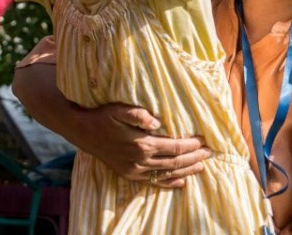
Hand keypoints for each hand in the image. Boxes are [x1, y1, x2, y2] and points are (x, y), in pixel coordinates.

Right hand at [77, 103, 210, 187]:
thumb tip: (156, 121)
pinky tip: (181, 183)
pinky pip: (153, 182)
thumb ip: (138, 114)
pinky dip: (169, 183)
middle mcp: (140, 160)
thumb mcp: (118, 109)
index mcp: (142, 144)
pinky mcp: (129, 174)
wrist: (82, 131)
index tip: (203, 140)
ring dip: (186, 170)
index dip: (191, 144)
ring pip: (167, 173)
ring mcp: (135, 170)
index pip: (174, 146)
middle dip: (194, 157)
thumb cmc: (102, 117)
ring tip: (201, 166)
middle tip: (209, 153)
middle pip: (175, 161)